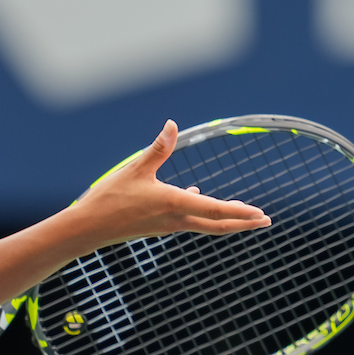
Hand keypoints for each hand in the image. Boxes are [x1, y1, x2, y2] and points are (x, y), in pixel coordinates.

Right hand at [77, 119, 270, 246]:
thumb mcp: (134, 170)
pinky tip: (196, 195)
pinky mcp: (158, 226)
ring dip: (225, 219)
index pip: (216, 210)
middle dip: (243, 222)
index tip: (261, 215)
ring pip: (205, 224)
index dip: (241, 212)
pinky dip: (201, 212)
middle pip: (218, 225)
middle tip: (265, 220)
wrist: (88, 229)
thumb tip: (171, 125)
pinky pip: (188, 220)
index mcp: (174, 204)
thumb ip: (157, 149)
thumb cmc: (109, 199)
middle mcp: (175, 219)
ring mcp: (167, 225)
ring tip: (242, 213)